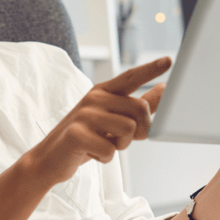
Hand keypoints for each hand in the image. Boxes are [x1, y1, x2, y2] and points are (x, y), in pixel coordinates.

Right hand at [26, 57, 171, 186]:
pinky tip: (91, 153)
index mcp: (103, 91)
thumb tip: (163, 89)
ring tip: (103, 144)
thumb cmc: (85, 137)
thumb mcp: (110, 119)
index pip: (131, 77)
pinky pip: (110, 150)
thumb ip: (137, 105)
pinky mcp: (77, 134)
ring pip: (129, 130)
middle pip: (140, 110)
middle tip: (120, 140)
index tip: (169, 60)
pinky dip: (105, 158)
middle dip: (139, 131)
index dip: (150, 69)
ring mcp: (84, 114)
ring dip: (121, 145)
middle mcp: (94, 98)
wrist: (50, 158)